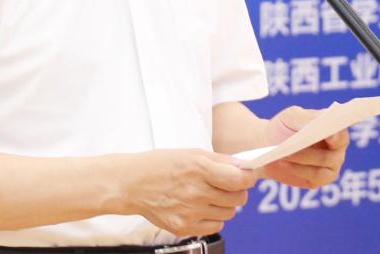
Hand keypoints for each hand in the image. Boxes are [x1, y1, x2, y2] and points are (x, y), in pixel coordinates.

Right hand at [125, 149, 258, 237]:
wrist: (131, 184)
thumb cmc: (160, 165)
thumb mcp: (190, 153)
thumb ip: (220, 160)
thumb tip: (247, 166)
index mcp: (198, 168)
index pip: (240, 179)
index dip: (248, 177)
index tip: (246, 175)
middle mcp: (195, 192)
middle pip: (238, 198)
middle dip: (237, 190)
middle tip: (225, 184)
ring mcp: (190, 212)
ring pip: (229, 213)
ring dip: (225, 204)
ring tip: (208, 194)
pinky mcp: (184, 227)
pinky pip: (216, 226)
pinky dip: (213, 217)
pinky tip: (199, 206)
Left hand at [261, 106, 348, 188]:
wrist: (268, 145)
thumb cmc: (283, 127)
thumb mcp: (291, 117)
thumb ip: (306, 117)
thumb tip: (321, 118)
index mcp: (334, 129)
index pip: (342, 133)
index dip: (338, 135)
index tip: (331, 135)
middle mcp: (337, 148)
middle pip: (334, 152)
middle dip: (314, 148)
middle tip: (295, 144)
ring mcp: (331, 165)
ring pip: (322, 163)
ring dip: (302, 158)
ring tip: (283, 154)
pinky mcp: (321, 179)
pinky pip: (314, 176)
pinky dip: (298, 168)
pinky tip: (284, 162)